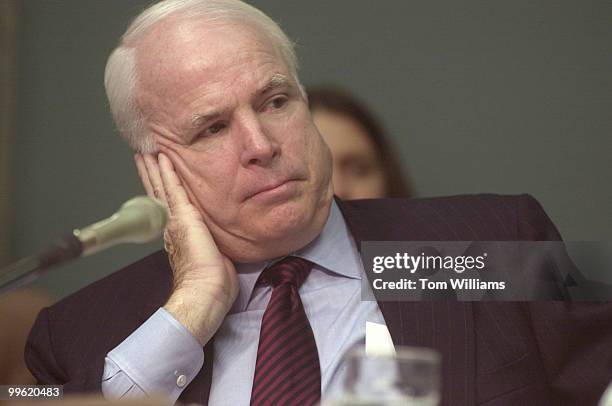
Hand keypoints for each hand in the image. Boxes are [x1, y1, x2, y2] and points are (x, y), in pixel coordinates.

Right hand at [134, 152, 238, 345]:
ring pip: (162, 187)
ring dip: (154, 167)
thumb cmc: (212, 281)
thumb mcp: (213, 253)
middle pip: (158, 192)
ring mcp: (175, 220)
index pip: (168, 204)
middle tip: (143, 153)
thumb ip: (212, 240)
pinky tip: (162, 157)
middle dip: (151, 172)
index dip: (161, 187)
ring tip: (147, 149)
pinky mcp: (183, 218)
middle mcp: (172, 225)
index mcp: (179, 233)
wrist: (205, 292)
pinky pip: (173, 189)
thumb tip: (220, 236)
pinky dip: (166, 172)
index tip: (157, 171)